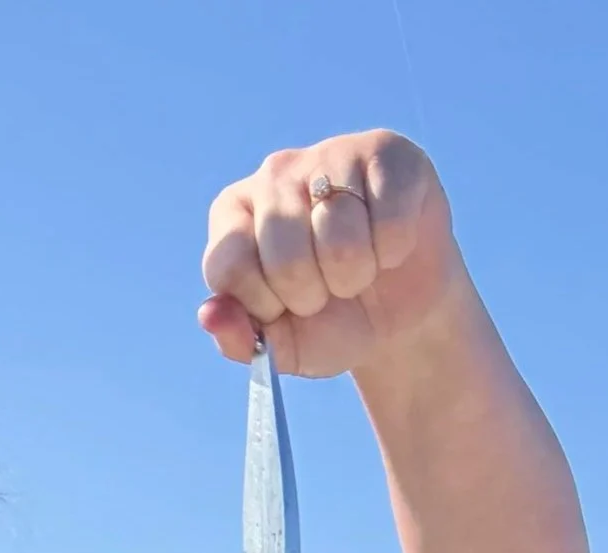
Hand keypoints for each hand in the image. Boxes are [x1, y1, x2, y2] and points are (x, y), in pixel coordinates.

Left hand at [199, 131, 464, 378]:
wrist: (398, 314)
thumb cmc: (331, 322)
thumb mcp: (281, 346)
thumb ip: (239, 339)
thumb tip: (209, 315)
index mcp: (233, 214)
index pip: (229, 264)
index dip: (262, 304)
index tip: (282, 308)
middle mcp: (274, 174)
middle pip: (284, 253)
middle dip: (311, 293)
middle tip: (326, 291)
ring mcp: (329, 154)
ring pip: (339, 236)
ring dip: (356, 275)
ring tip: (359, 268)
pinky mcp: (384, 151)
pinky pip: (388, 218)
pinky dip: (392, 250)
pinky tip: (389, 245)